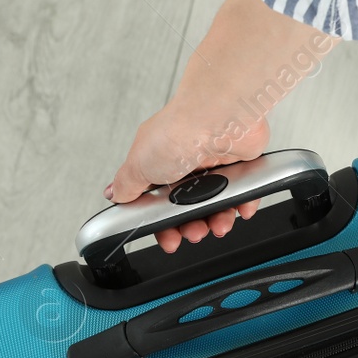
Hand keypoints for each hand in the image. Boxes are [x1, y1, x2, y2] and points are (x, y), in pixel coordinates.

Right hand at [102, 0, 332, 252]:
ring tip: (218, 225)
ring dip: (217, 220)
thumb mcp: (139, 164)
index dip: (164, 226)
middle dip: (192, 227)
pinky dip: (242, 205)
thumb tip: (115, 194)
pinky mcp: (240, 164)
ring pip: (217, 204)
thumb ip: (127, 184)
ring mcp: (214, 164)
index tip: (169, 240)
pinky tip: (239, 209)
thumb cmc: (179, 133)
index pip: (159, 203)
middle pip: (190, 209)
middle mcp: (186, 163)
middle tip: (195, 233)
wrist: (218, 117)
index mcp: (159, 163)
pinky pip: (243, 193)